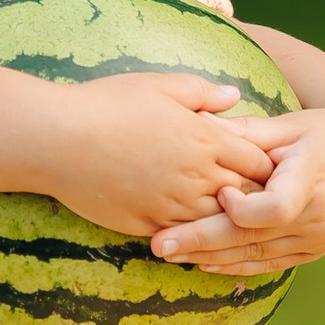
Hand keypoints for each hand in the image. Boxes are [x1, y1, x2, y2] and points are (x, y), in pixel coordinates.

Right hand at [38, 73, 280, 237]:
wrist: (59, 139)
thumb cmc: (107, 104)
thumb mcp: (159, 86)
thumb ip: (202, 92)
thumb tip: (234, 97)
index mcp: (205, 138)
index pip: (258, 161)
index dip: (265, 165)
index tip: (265, 167)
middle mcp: (197, 176)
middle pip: (248, 197)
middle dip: (256, 197)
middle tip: (262, 199)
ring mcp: (174, 205)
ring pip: (221, 223)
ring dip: (229, 221)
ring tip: (233, 219)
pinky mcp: (151, 225)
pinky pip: (187, 237)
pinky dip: (198, 236)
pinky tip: (197, 233)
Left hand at [150, 96, 324, 275]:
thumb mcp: (291, 125)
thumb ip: (247, 132)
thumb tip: (197, 122)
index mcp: (311, 181)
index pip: (274, 208)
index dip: (242, 207)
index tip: (220, 192)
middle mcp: (317, 217)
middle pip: (253, 238)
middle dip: (202, 242)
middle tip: (158, 246)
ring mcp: (317, 239)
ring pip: (258, 256)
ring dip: (212, 257)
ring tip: (169, 255)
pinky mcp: (315, 250)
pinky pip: (271, 264)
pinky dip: (237, 265)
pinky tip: (204, 263)